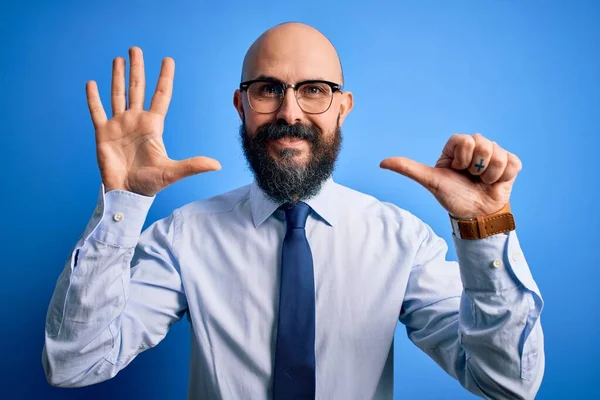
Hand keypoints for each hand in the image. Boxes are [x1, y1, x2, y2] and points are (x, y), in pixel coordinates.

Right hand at [85, 46, 220, 196]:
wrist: (127, 194)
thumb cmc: (150, 184)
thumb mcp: (173, 171)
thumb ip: (193, 165)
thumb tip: (217, 165)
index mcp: (153, 125)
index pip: (161, 95)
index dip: (164, 77)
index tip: (167, 59)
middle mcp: (136, 121)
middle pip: (137, 88)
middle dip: (137, 69)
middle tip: (136, 49)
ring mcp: (119, 125)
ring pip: (117, 95)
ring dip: (117, 77)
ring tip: (118, 59)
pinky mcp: (103, 133)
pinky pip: (97, 111)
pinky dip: (93, 98)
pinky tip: (91, 83)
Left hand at [379, 133, 521, 218]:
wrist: (476, 214)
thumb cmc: (452, 197)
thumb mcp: (430, 181)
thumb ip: (408, 169)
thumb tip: (382, 162)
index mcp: (457, 146)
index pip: (464, 140)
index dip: (462, 159)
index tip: (457, 171)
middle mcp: (476, 145)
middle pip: (483, 144)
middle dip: (476, 168)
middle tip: (471, 178)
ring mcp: (495, 153)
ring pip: (498, 154)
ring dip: (490, 175)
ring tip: (482, 182)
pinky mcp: (511, 162)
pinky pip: (512, 163)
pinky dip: (503, 177)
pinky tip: (495, 183)